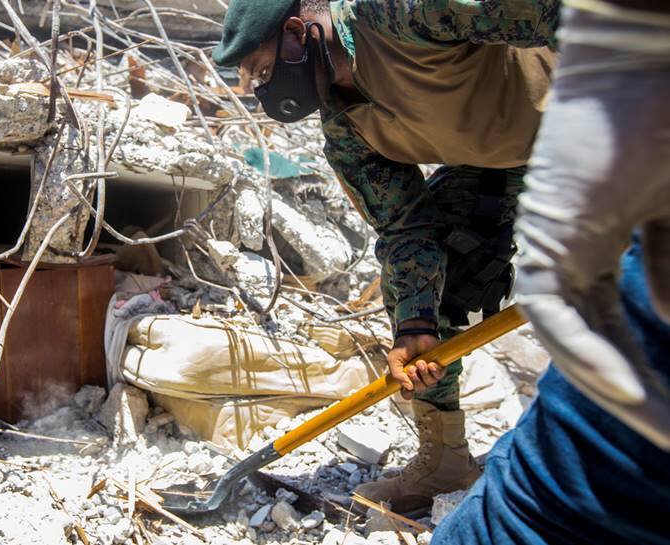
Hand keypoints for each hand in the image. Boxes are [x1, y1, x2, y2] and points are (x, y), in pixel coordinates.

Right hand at [388, 330, 443, 399]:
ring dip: (425, 374)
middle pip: (420, 389)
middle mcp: (418, 378)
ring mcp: (429, 373)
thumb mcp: (393, 361)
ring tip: (421, 362)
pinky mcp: (438, 367)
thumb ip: (397, 375)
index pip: (408, 393)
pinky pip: (440, 376)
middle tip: (412, 368)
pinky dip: (435, 371)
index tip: (407, 388)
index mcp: (406, 378)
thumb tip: (408, 387)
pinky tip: (431, 364)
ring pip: (430, 383)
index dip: (408, 393)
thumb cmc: (403, 347)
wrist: (413, 334)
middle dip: (416, 380)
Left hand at [514, 20, 669, 449]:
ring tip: (661, 430)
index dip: (653, 374)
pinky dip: (590, 353)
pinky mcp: (542, 234)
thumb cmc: (668, 127)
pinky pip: (555, 311)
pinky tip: (629, 393)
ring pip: (575, 339)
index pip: (621, 329)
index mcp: (600, 247)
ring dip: (619, 389)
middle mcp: (569, 253)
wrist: (649, 66)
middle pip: (599, 345)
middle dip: (641, 395)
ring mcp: (551, 245)